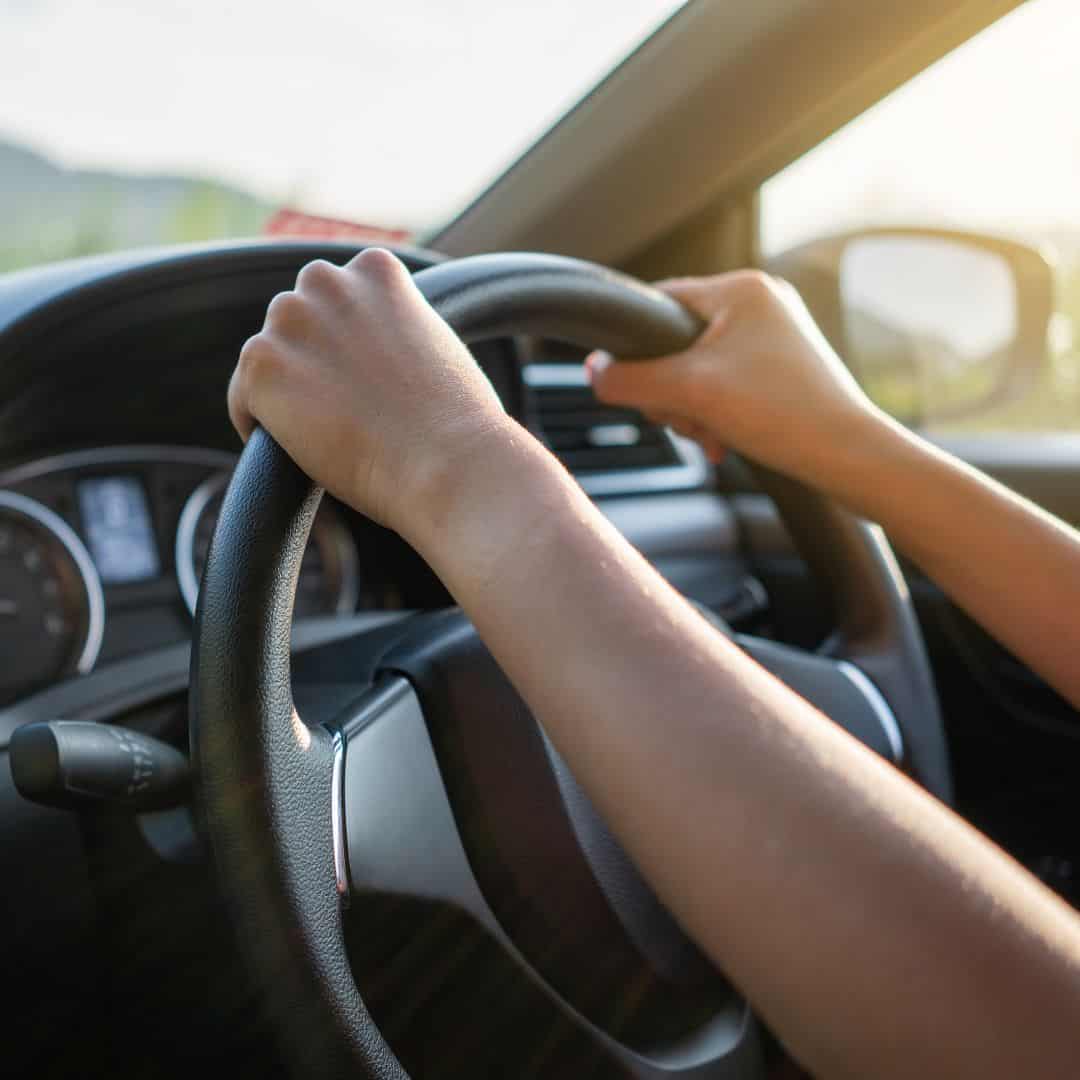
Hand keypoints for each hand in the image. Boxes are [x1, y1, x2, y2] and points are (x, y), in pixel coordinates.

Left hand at [228, 248, 513, 536]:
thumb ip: (396, 329)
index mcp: (375, 269)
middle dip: (311, 360)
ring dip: (288, 393)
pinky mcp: (260, 365)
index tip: (363, 381)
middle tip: (343, 411)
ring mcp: (289, 320)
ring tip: (327, 434)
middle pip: (296, 321)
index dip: (346, 344)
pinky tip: (301, 450)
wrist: (448, 462)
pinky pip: (243, 400)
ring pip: (268, 360)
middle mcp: (327, 281)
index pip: (337, 297)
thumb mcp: (436, 346)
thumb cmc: (458, 422)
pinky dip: (262, 427)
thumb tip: (372, 354)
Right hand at [586, 270, 887, 490]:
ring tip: (711, 435)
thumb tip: (592, 371)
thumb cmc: (781, 413)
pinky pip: (727, 386)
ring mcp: (776, 337)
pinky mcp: (784, 371)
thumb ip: (630, 379)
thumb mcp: (690, 393)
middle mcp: (762, 304)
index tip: (632, 384)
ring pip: (699, 370)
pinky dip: (717, 415)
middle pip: (676, 342)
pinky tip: (723, 442)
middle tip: (685, 418)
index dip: (636, 346)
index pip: (660, 302)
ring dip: (693, 409)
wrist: (849, 457)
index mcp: (741, 288)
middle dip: (671, 390)